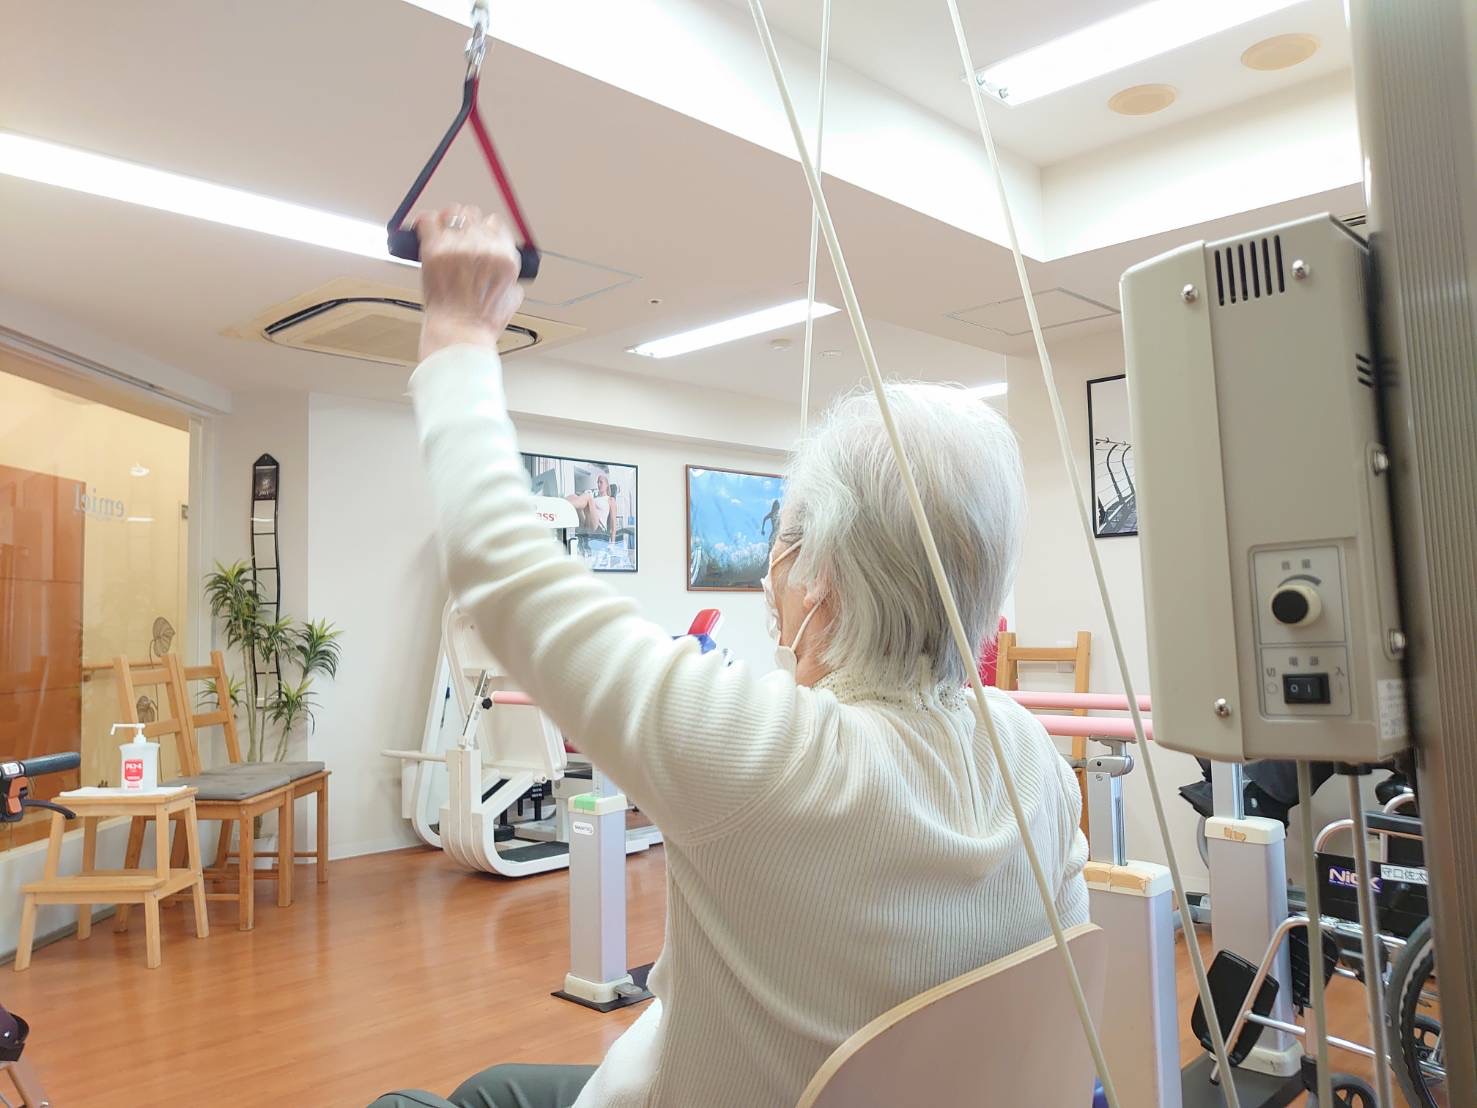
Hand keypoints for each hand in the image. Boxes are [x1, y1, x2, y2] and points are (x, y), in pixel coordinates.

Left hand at [415, 206, 525, 360]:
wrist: (459, 333)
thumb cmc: (482, 322)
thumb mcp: (512, 299)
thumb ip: (510, 276)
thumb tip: (501, 264)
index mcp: (505, 257)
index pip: (495, 224)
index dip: (484, 230)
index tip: (476, 237)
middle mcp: (484, 247)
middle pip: (473, 215)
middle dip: (466, 224)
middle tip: (457, 237)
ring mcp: (459, 247)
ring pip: (452, 213)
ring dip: (447, 221)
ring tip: (442, 233)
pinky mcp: (435, 250)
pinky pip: (428, 220)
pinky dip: (426, 222)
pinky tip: (425, 229)